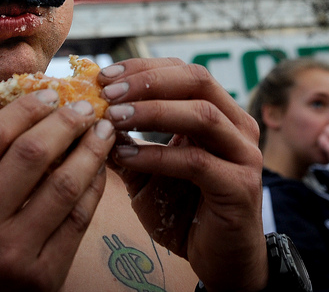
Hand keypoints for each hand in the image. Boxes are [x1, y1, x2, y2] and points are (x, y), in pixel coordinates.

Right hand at [0, 89, 114, 290]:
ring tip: (103, 129)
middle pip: (30, 154)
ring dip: (91, 149)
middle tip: (85, 107)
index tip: (49, 93)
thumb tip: (25, 113)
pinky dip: (94, 186)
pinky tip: (100, 168)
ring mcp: (11, 254)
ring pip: (63, 184)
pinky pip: (78, 219)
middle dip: (65, 122)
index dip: (25, 108)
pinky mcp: (43, 277)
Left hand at [99, 58, 266, 291]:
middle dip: (149, 81)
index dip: (144, 68)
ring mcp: (243, 154)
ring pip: (201, 115)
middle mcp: (237, 126)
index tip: (105, 75)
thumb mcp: (146, 172)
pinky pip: (197, 161)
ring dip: (153, 111)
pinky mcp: (240, 187)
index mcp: (221, 113)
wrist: (220, 260)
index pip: (184, 72)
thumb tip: (85, 116)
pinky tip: (128, 157)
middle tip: (108, 91)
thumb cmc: (184, 212)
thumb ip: (125, 143)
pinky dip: (158, 156)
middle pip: (198, 80)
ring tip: (112, 117)